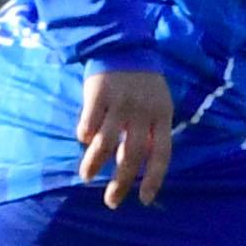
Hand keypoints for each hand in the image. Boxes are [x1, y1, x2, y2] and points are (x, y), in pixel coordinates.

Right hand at [75, 68, 176, 208]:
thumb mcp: (157, 104)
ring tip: (86, 176)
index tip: (143, 199)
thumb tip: (131, 167)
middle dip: (121, 182)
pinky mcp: (99, 93)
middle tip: (111, 201)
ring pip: (106, 142)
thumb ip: (149, 132)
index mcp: (162, 115)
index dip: (154, 178)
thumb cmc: (142, 82)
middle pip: (132, 154)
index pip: (162, 153)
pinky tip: (83, 141)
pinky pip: (90, 122)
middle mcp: (143, 112)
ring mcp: (120, 102)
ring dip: (94, 164)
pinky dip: (84, 135)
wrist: (124, 45)